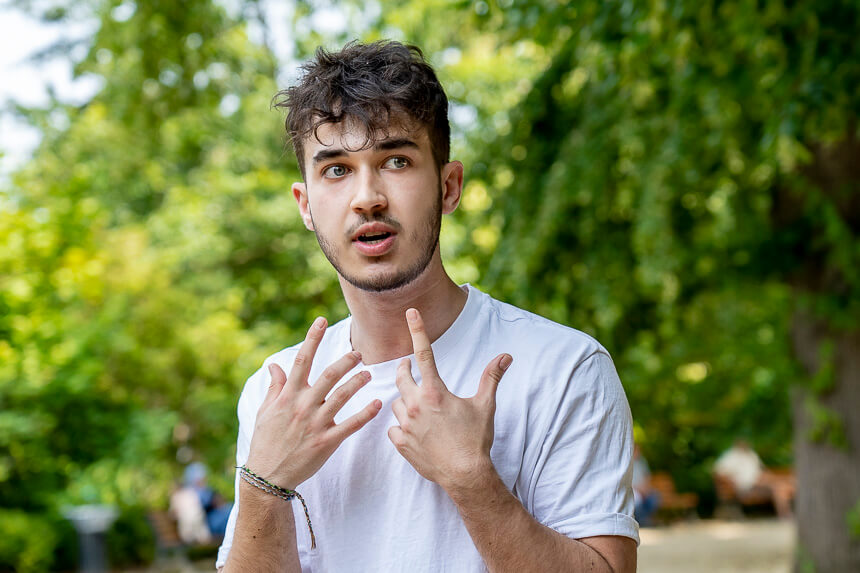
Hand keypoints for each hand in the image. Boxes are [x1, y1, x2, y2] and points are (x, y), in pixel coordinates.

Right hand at [246, 317, 381, 489]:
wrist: (268, 475)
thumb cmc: (266, 440)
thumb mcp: (265, 411)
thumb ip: (275, 387)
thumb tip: (275, 365)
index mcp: (288, 396)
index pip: (302, 361)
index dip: (312, 338)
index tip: (321, 320)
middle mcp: (303, 406)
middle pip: (329, 375)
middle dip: (346, 361)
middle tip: (359, 352)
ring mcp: (316, 424)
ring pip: (342, 396)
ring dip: (357, 382)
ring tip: (369, 373)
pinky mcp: (327, 441)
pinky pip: (350, 425)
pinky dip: (365, 414)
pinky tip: (377, 404)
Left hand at [387, 308, 511, 491]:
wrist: (466, 475)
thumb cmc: (476, 439)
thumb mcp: (485, 405)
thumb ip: (492, 378)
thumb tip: (506, 356)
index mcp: (435, 392)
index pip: (424, 353)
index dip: (417, 330)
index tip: (410, 313)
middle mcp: (415, 405)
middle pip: (401, 376)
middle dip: (404, 369)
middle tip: (408, 367)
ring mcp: (405, 425)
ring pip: (396, 403)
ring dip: (404, 401)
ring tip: (418, 408)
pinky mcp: (400, 443)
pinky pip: (393, 429)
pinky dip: (401, 427)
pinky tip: (414, 431)